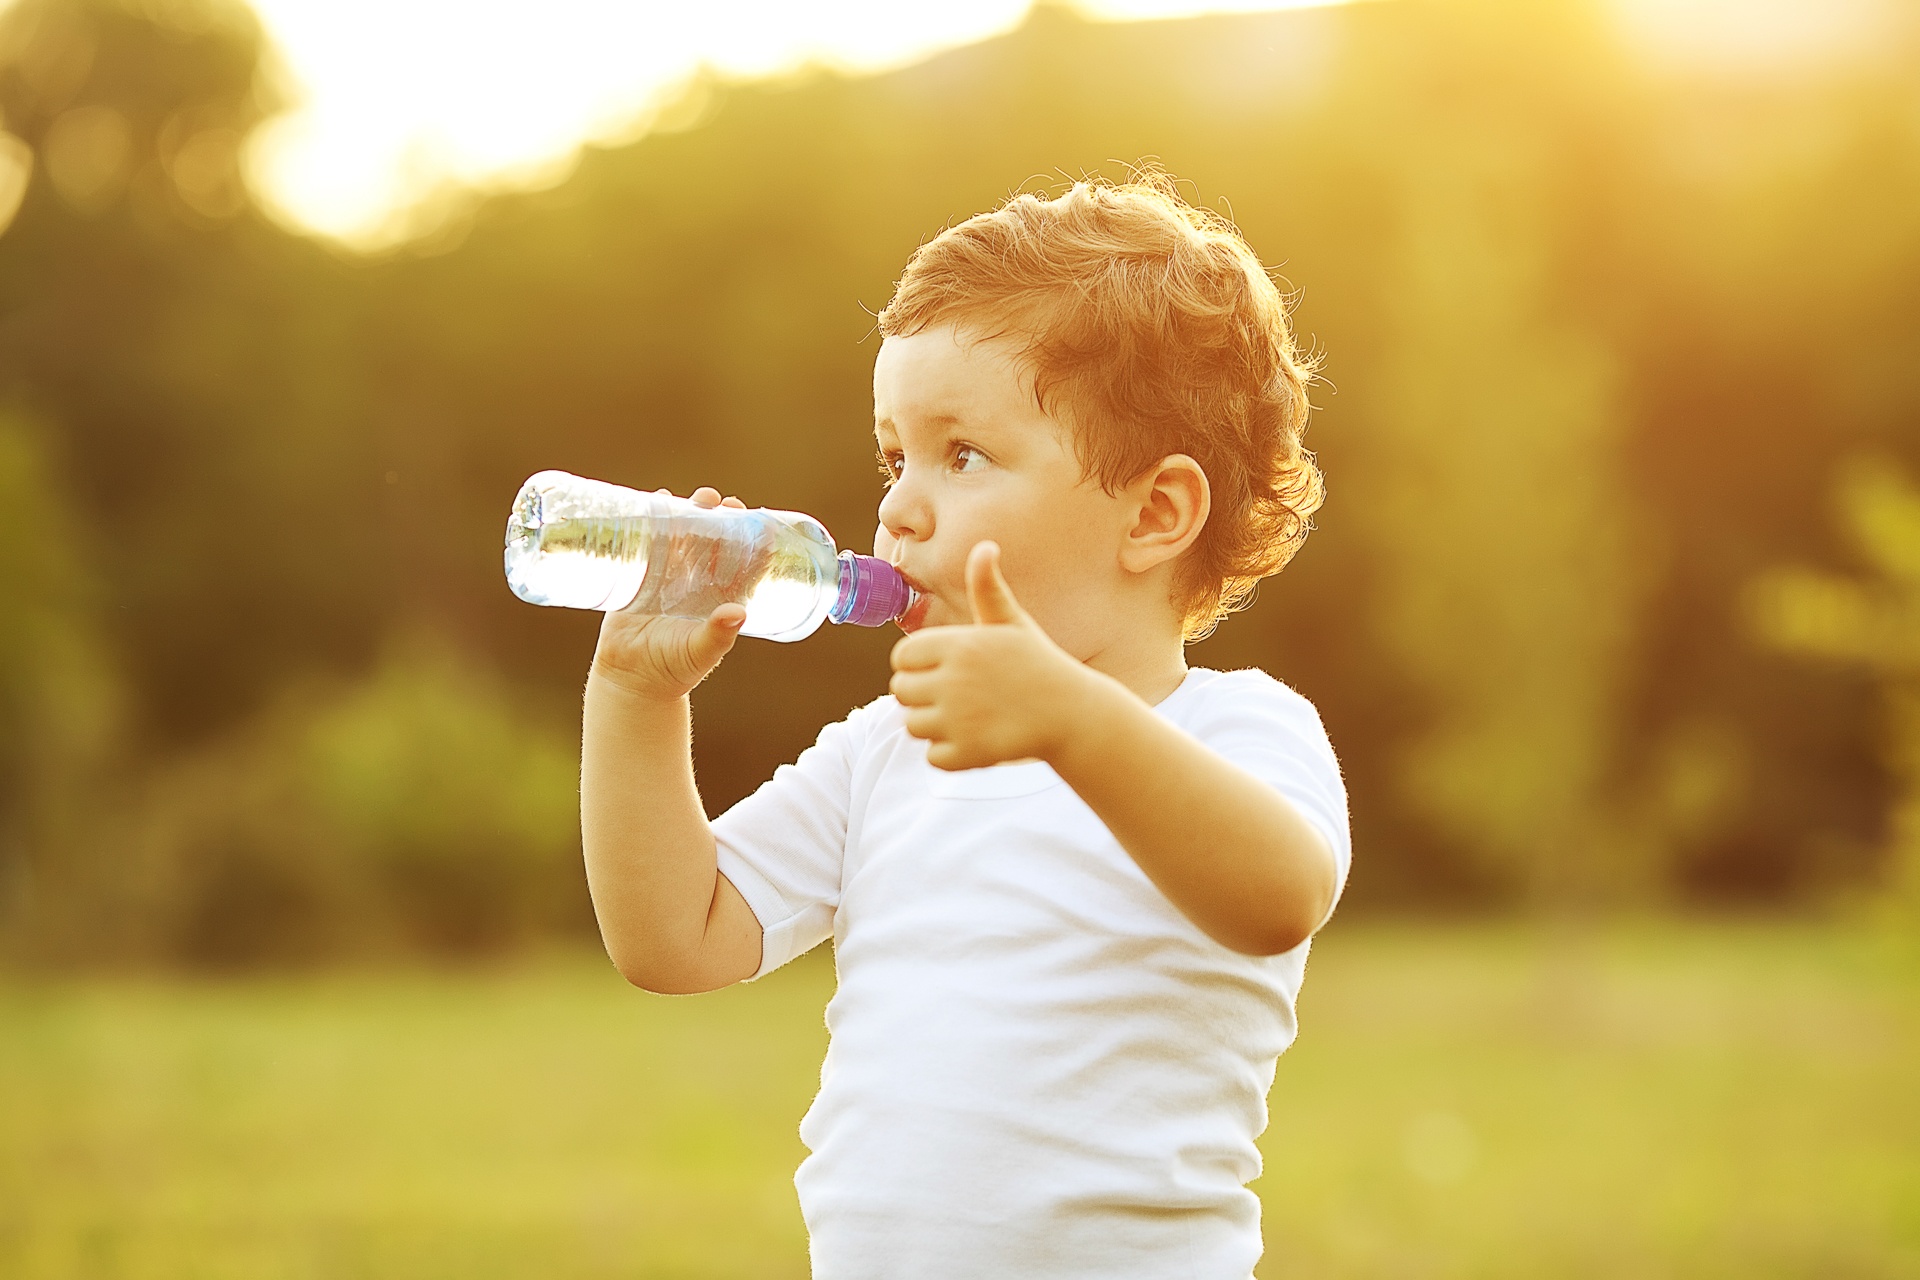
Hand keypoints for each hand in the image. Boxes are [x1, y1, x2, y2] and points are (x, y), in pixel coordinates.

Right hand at [592, 487, 747, 699]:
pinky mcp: (640, 575)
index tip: (757, 520)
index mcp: (719, 597)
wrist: (631, 680)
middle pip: (713, 542)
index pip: (741, 563)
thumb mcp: (700, 651)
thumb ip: (718, 635)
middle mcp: (697, 582)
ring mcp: (669, 576)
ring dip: (690, 513)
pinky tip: (656, 500)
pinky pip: (648, 542)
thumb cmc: (674, 669)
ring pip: (683, 536)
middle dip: (720, 519)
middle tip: (722, 502)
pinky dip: (652, 521)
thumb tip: (738, 613)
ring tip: (697, 498)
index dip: (751, 540)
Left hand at [888, 541, 1094, 770]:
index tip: (943, 670)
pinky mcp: (967, 753)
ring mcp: (958, 719)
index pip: (901, 658)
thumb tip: (984, 546)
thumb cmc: (1039, 664)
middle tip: (956, 698)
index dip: (918, 666)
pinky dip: (950, 754)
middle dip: (922, 696)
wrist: (1073, 714)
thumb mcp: (1012, 622)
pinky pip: (932, 757)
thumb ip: (987, 588)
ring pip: (912, 726)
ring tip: (967, 719)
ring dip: (934, 727)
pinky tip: (975, 741)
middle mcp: (953, 680)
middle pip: (901, 692)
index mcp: (959, 645)